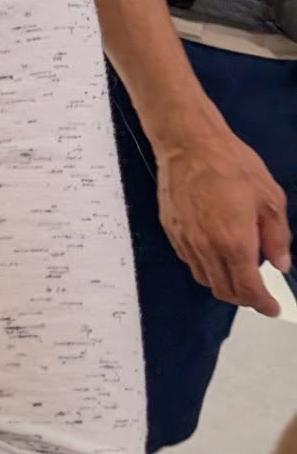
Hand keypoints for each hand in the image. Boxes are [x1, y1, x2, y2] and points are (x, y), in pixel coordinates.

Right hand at [156, 123, 291, 315]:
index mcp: (234, 242)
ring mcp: (186, 241)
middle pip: (224, 291)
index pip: (248, 289)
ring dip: (224, 284)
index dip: (263, 304)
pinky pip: (190, 262)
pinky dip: (206, 268)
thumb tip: (280, 263)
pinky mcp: (172, 232)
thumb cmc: (230, 164)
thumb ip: (277, 237)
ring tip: (239, 274)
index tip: (273, 308)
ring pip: (205, 279)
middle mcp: (207, 248)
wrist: (187, 144)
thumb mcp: (270, 198)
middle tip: (259, 294)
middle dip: (244, 299)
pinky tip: (217, 253)